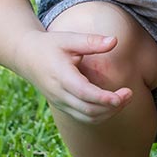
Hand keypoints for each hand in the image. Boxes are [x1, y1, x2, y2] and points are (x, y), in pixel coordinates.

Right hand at [15, 30, 132, 122]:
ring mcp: (60, 102)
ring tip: (125, 98)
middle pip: (88, 110)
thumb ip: (91, 41)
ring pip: (87, 118)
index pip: (84, 93)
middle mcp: (59, 94)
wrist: (26, 56)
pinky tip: (114, 103)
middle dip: (112, 106)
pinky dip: (101, 115)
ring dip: (109, 113)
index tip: (124, 94)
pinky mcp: (63, 106)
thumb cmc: (49, 45)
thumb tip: (114, 40)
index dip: (104, 97)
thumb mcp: (68, 39)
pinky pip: (84, 118)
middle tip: (130, 93)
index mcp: (60, 76)